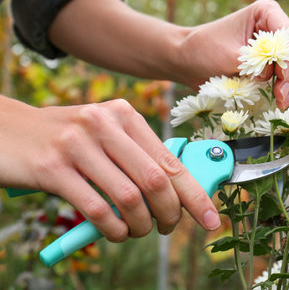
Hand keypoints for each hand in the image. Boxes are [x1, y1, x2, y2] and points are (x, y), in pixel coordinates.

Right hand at [0, 96, 220, 240]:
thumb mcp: (105, 133)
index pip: (170, 161)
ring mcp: (77, 145)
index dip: (195, 195)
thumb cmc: (67, 137)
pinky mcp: (53, 168)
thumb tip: (178, 192)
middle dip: (170, 214)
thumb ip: (138, 156)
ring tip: (138, 231)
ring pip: (129, 198)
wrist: (8, 130)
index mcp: (124, 114)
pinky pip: (97, 209)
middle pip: (156, 181)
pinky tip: (115, 232)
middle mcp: (104, 124)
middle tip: (167, 228)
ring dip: (141, 225)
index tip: (210, 219)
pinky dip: (113, 229)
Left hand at [179, 0, 288, 109]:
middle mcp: (276, 29)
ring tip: (282, 102)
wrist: (189, 61)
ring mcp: (278, 49)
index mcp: (266, 14)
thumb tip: (275, 76)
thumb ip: (254, 63)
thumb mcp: (229, 55)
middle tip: (281, 97)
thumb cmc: (204, 50)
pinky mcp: (274, 67)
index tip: (280, 79)